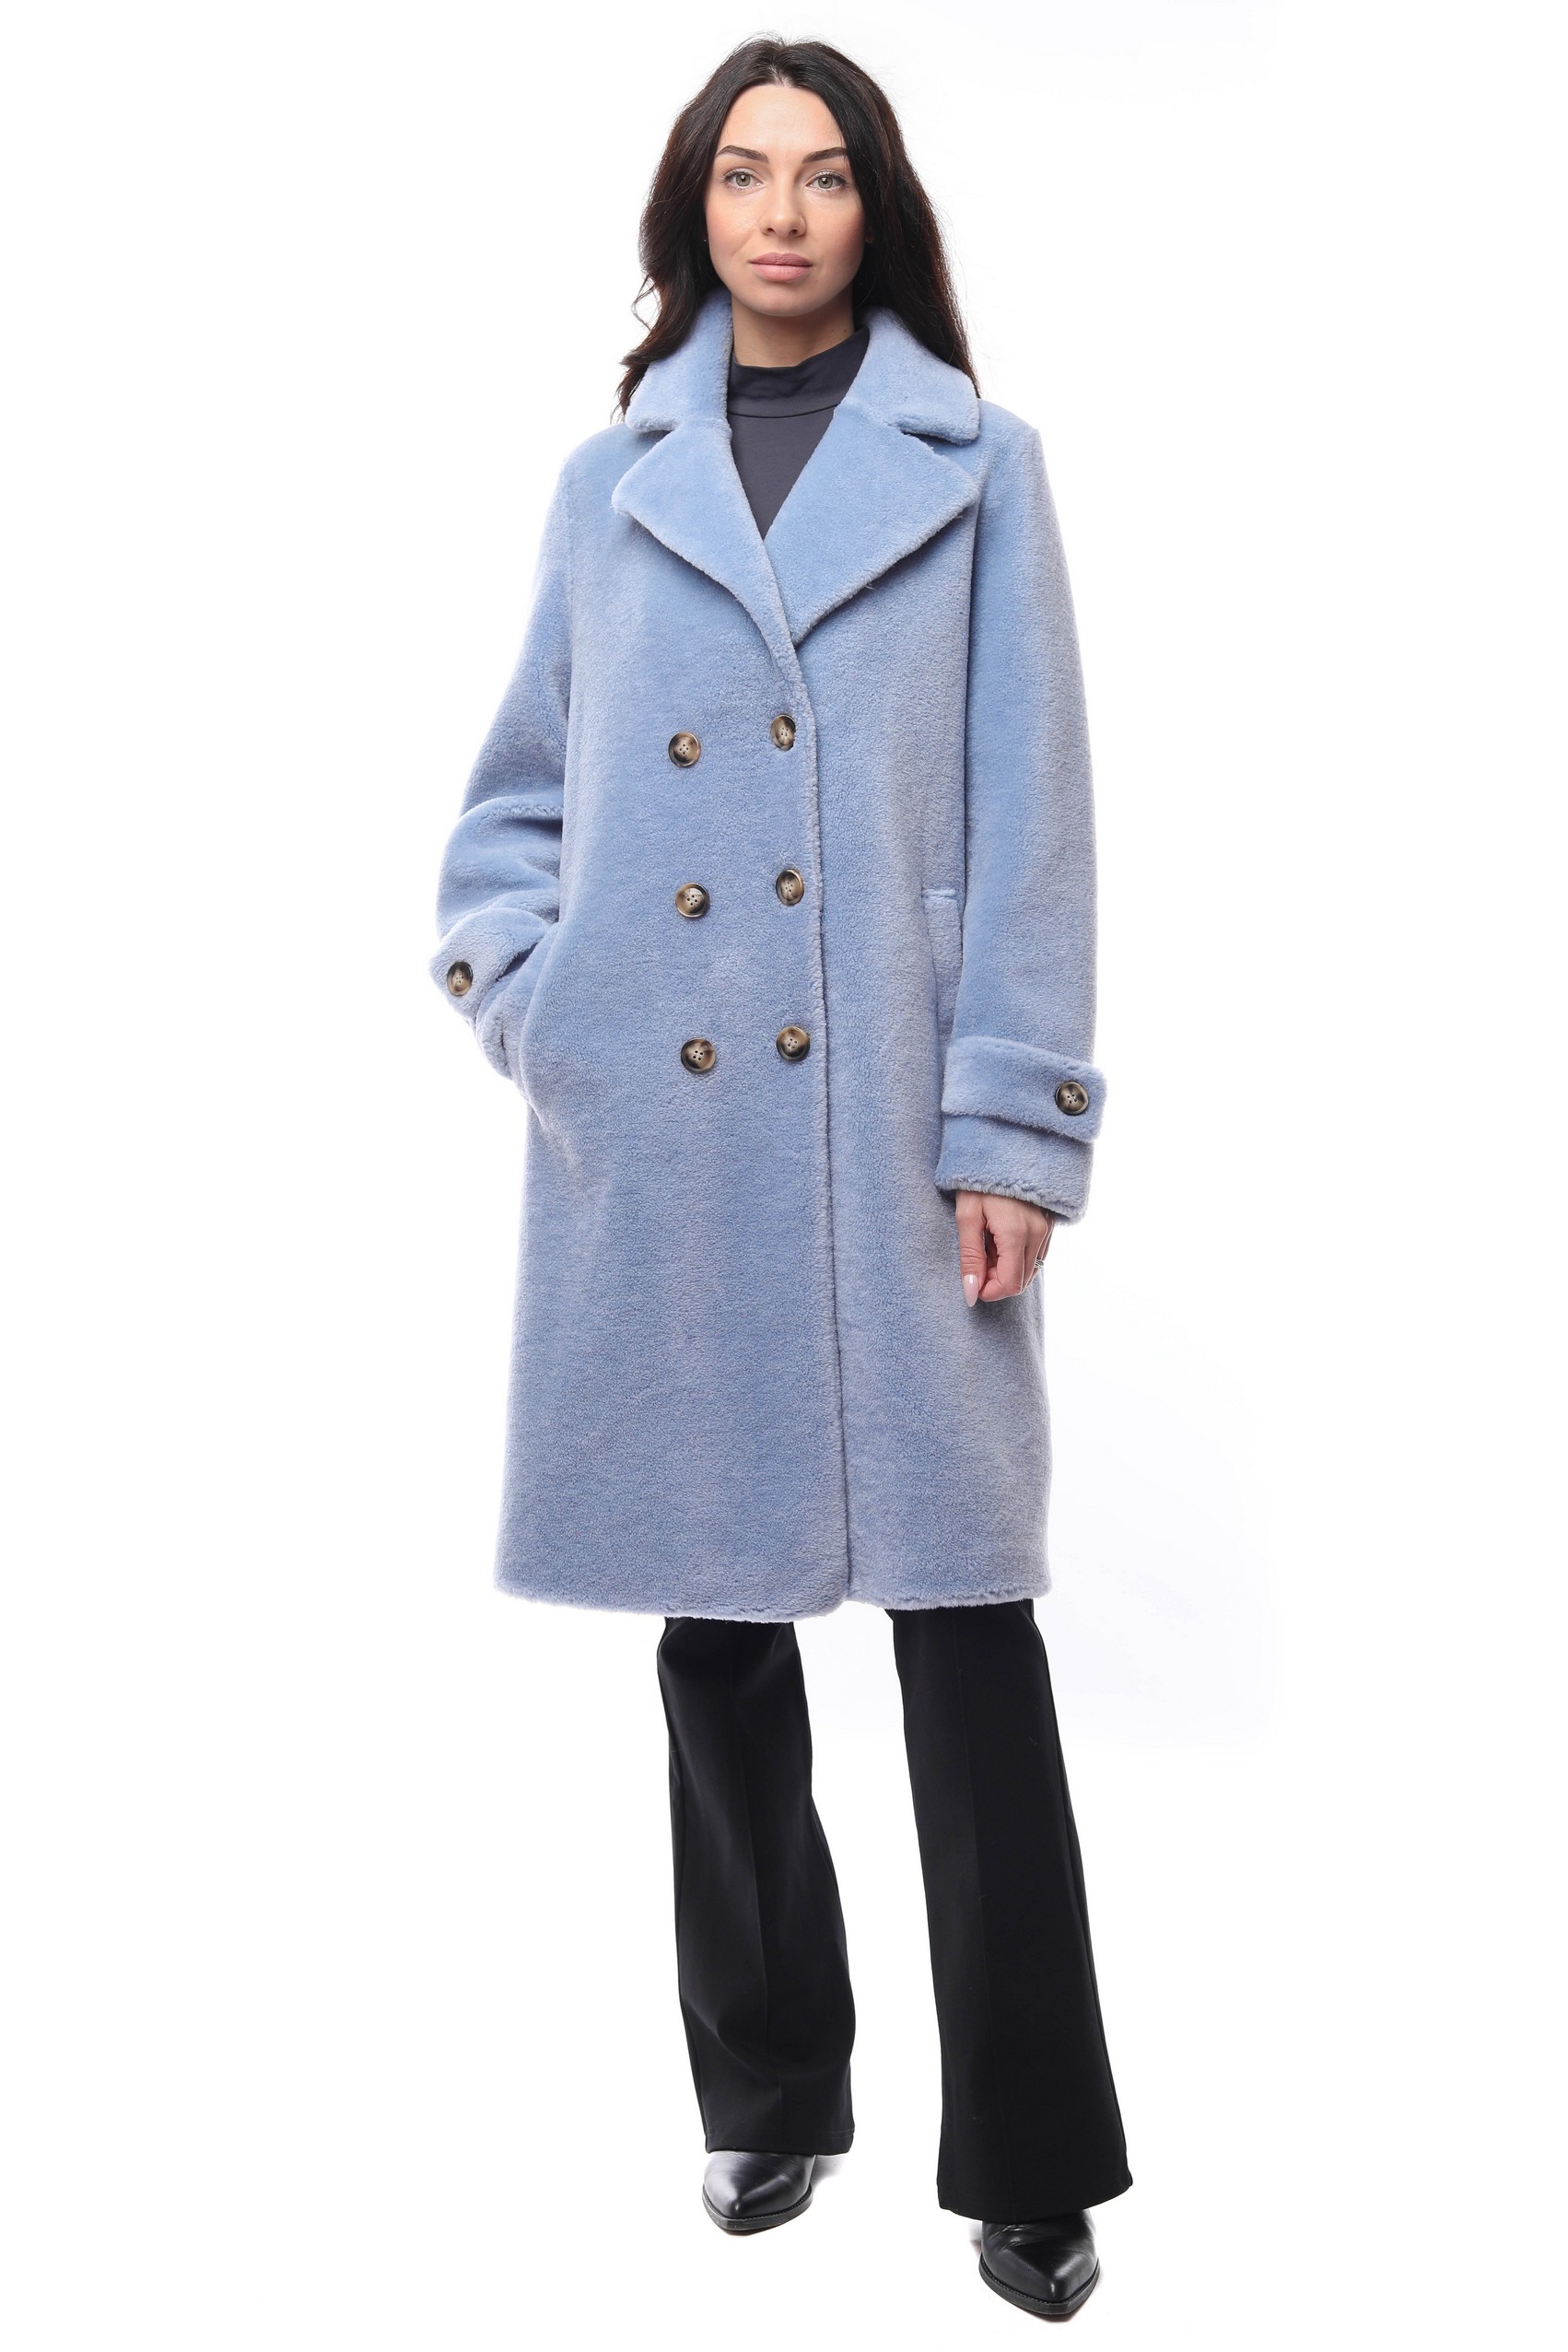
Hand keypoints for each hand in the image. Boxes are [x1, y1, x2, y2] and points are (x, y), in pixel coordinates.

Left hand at [955, 1191, 1053, 1306]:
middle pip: (1022, 1280)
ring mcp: (1048, 1228)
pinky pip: (1037, 1254)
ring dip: (1007, 1268)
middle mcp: (1039, 1234)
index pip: (1011, 1284)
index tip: (972, 1281)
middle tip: (977, 1259)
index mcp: (1017, 1233)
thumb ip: (970, 1258)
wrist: (1003, 1147)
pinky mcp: (1050, 1223)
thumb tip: (972, 1293)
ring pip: (1030, 1269)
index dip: (989, 1291)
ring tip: (988, 1243)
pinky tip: (1001, 1237)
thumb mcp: (967, 1217)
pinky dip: (1018, 1256)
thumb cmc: (979, 1180)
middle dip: (997, 1280)